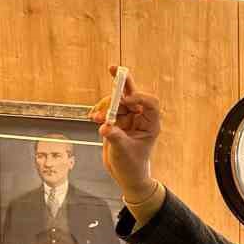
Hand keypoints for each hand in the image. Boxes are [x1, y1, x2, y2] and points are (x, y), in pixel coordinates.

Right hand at [89, 66, 161, 202]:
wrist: (125, 175)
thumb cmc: (132, 166)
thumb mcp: (123, 153)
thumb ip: (115, 138)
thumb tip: (106, 127)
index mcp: (150, 124)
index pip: (150, 102)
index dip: (139, 97)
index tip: (126, 101)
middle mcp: (140, 117)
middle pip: (132, 94)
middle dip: (121, 83)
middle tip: (113, 69)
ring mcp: (128, 118)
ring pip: (116, 101)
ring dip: (104, 105)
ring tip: (95, 118)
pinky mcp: (116, 121)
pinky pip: (107, 108)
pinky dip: (99, 110)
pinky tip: (92, 116)